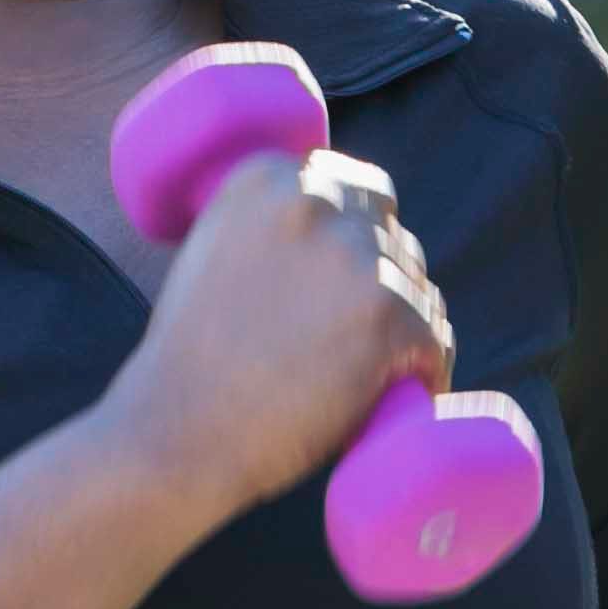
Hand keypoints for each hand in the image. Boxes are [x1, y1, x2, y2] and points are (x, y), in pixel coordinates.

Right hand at [90, 149, 458, 541]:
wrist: (173, 432)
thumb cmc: (187, 363)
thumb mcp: (210, 257)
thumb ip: (267, 229)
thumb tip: (337, 234)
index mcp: (267, 177)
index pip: (356, 188)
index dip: (358, 237)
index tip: (343, 285)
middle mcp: (314, 200)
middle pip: (390, 236)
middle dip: (381, 282)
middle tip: (348, 340)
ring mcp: (355, 258)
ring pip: (418, 289)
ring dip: (405, 329)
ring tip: (369, 375)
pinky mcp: (389, 316)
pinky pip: (435, 340)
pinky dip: (425, 372)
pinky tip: (400, 395)